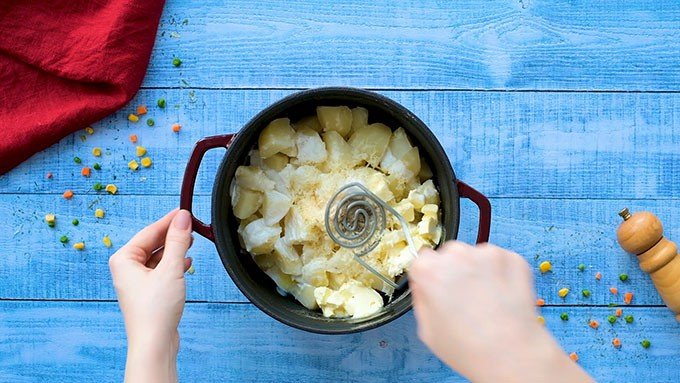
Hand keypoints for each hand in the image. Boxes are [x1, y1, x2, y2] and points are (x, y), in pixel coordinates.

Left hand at [109, 209, 193, 382]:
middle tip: (192, 226)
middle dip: (172, 235)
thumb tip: (183, 219)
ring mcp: (136, 281)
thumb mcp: (170, 269)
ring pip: (157, 256)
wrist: (154, 342)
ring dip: (174, 250)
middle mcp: (126, 268)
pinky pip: (160, 269)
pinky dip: (173, 264)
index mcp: (123, 259)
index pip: (149, 231)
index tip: (185, 212)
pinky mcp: (148, 291)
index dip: (169, 221)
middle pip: (152, 242)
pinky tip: (186, 262)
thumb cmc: (154, 311)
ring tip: (191, 243)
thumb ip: (178, 241)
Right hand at [410, 241, 592, 382]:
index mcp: (429, 270)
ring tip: (487, 302)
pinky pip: (501, 262)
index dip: (433, 276)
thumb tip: (425, 286)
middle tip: (466, 298)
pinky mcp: (512, 258)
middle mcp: (456, 254)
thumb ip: (422, 299)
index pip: (424, 260)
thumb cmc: (469, 348)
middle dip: (457, 270)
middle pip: (452, 254)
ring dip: (481, 271)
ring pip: (478, 256)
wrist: (511, 354)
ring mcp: (486, 254)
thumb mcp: (426, 330)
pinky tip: (502, 298)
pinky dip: (502, 274)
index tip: (441, 288)